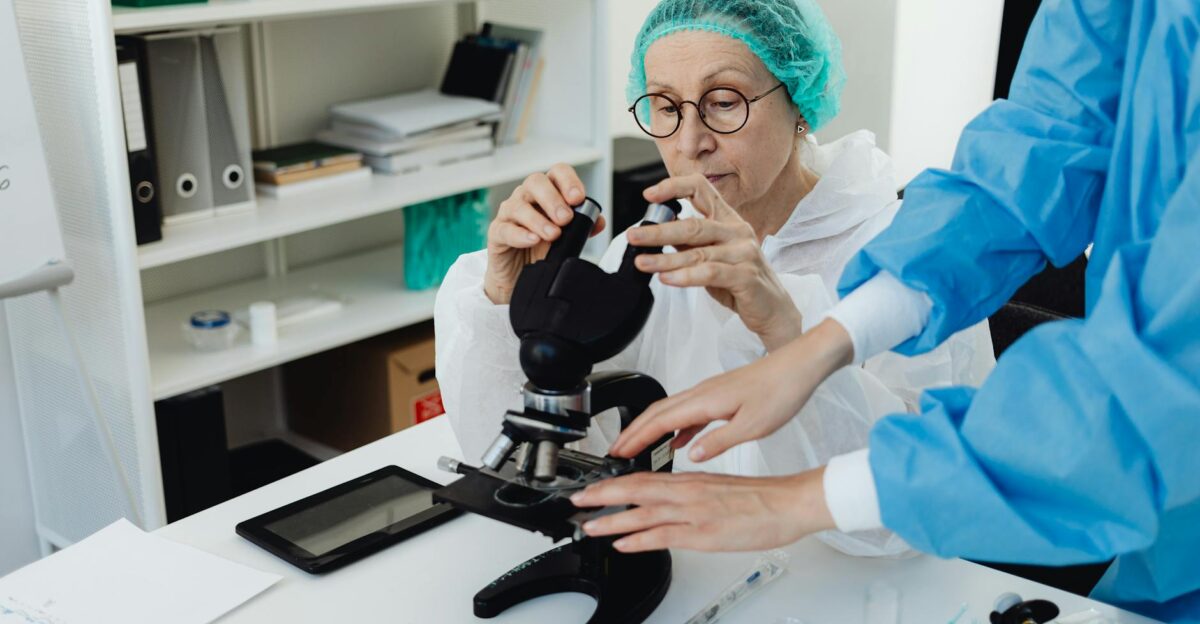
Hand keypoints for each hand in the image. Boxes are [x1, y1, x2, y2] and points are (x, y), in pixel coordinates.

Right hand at [483, 163, 605, 303]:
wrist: (519, 276)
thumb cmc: (542, 249)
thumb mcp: (567, 238)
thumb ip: (583, 227)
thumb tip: (598, 221)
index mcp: (547, 192)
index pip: (557, 173)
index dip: (568, 181)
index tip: (578, 198)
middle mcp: (527, 197)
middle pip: (536, 182)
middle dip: (553, 199)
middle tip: (566, 219)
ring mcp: (509, 213)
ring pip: (519, 205)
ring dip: (538, 220)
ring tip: (553, 234)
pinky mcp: (497, 232)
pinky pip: (505, 229)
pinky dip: (520, 234)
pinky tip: (533, 240)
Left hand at [569, 468, 834, 552]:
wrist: (789, 503)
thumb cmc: (762, 498)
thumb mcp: (720, 488)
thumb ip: (693, 494)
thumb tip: (672, 501)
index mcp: (690, 481)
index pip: (642, 478)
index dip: (613, 483)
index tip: (593, 488)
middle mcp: (687, 493)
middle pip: (634, 491)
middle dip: (601, 497)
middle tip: (577, 502)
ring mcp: (694, 513)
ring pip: (643, 513)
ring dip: (612, 520)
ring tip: (589, 526)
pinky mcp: (704, 533)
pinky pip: (663, 536)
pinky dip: (639, 540)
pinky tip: (622, 544)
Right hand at [610, 318, 854, 461]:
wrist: (802, 366)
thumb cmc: (783, 390)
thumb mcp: (753, 426)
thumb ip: (719, 441)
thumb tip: (692, 455)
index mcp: (706, 400)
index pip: (660, 421)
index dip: (636, 437)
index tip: (619, 451)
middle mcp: (703, 393)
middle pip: (657, 412)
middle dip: (634, 431)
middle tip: (617, 450)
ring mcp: (711, 392)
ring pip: (671, 410)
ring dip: (652, 428)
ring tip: (640, 447)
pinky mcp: (721, 395)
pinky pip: (690, 412)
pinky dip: (677, 427)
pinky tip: (681, 442)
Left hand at [631, 175, 803, 350]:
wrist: (772, 309)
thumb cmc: (740, 281)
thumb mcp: (712, 256)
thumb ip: (690, 243)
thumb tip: (658, 232)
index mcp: (728, 220)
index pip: (701, 189)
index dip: (674, 187)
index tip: (648, 194)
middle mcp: (738, 231)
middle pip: (693, 225)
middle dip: (658, 231)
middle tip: (633, 236)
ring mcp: (744, 252)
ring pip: (697, 252)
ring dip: (665, 259)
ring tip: (642, 263)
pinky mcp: (746, 276)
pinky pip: (710, 273)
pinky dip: (685, 276)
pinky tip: (667, 279)